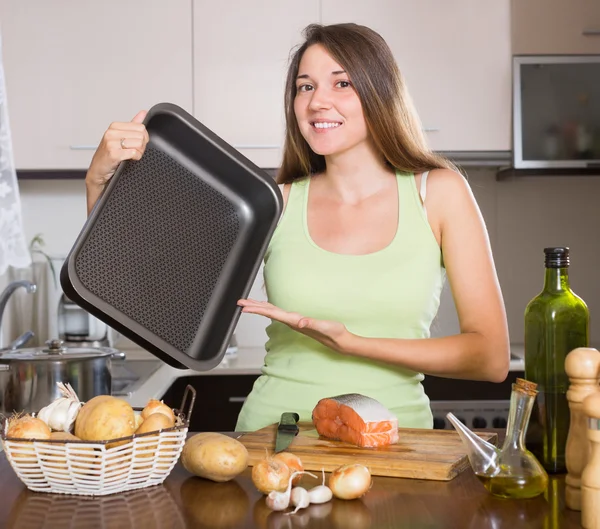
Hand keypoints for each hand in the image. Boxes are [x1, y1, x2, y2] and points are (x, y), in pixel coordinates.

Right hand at [86, 110, 149, 189]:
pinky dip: (135, 158)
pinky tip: (128, 159)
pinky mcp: (113, 153)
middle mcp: (112, 132)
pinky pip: (134, 153)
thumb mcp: (120, 137)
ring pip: (139, 144)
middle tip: (132, 151)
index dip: (143, 138)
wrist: (98, 171)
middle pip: (141, 136)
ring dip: (139, 152)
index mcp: (115, 126)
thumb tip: (143, 112)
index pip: (141, 127)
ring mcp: (111, 143)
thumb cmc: (108, 155)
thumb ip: (132, 125)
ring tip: (129, 155)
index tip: (135, 143)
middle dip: (141, 146)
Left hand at [237, 299, 351, 352]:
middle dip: (254, 308)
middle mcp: (292, 321)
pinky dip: (271, 309)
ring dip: (260, 308)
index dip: (258, 310)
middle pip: (269, 313)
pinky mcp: (298, 321)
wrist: (339, 341)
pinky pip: (280, 313)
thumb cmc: (333, 333)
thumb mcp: (324, 326)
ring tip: (248, 304)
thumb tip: (299, 322)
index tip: (245, 307)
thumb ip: (311, 323)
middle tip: (240, 303)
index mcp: (294, 321)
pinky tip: (268, 308)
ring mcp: (294, 322)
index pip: (272, 313)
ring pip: (273, 313)